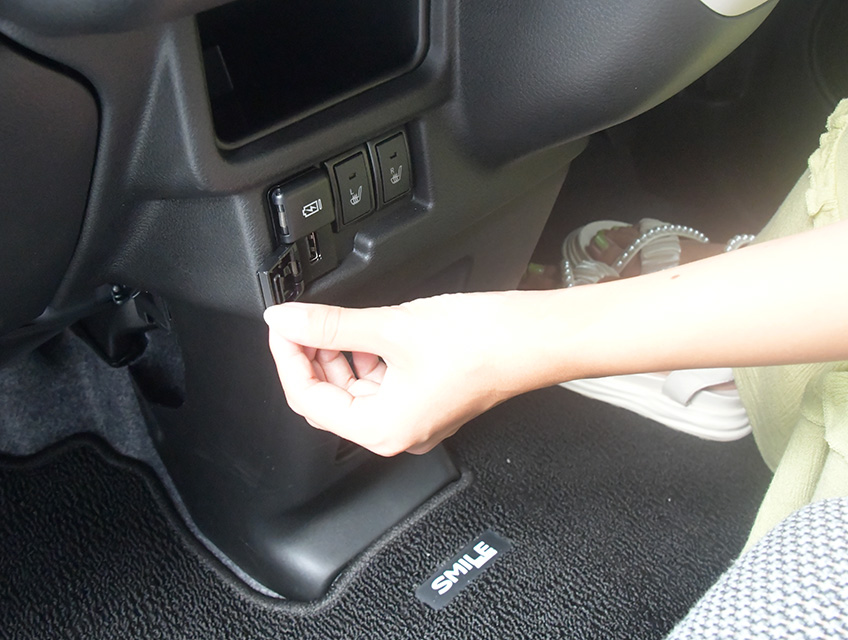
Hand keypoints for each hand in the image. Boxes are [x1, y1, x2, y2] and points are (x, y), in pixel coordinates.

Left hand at [263, 293, 534, 455]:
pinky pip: (383, 382)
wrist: (535, 336)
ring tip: (333, 321)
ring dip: (340, 355)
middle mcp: (398, 432)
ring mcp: (415, 416)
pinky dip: (368, 357)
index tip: (282, 325)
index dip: (288, 358)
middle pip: (332, 398)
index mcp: (384, 429)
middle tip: (301, 319)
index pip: (310, 400)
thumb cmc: (482, 343)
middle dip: (313, 356)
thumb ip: (331, 325)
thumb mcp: (391, 328)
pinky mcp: (429, 397)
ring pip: (357, 388)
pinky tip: (367, 331)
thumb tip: (287, 320)